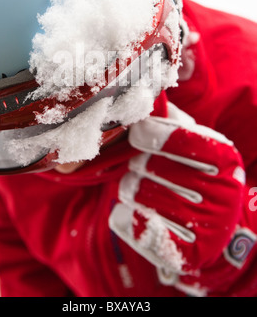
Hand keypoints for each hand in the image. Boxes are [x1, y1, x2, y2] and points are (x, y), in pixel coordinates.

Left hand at [109, 101, 245, 292]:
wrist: (215, 230)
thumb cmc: (198, 176)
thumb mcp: (196, 142)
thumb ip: (172, 119)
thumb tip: (145, 95)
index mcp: (224, 158)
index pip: (175, 135)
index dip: (147, 132)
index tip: (138, 132)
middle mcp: (219, 192)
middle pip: (145, 165)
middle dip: (138, 164)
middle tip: (147, 168)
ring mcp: (203, 226)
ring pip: (132, 191)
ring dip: (131, 188)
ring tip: (148, 191)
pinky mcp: (182, 254)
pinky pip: (126, 221)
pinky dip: (124, 214)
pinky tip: (140, 214)